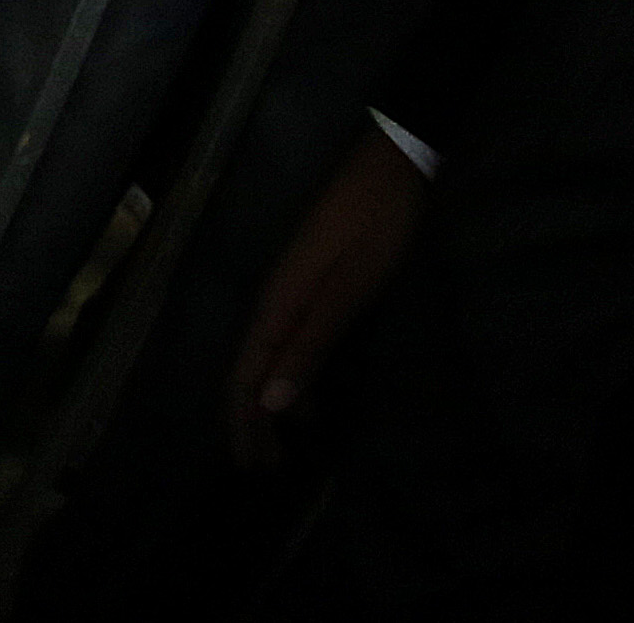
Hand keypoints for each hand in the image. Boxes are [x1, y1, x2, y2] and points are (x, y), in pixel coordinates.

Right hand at [228, 124, 425, 467]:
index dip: (243, 422)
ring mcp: (288, 291)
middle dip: (250, 421)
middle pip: (247, 369)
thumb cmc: (375, 225)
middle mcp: (271, 299)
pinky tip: (309, 400)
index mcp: (277, 304)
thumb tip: (267, 399)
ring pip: (266, 357)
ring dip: (270, 404)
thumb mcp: (349, 288)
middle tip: (263, 469)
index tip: (249, 465)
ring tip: (284, 448)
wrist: (390, 165)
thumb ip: (310, 342)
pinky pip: (286, 343)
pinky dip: (291, 378)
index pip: (244, 375)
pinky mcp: (307, 285)